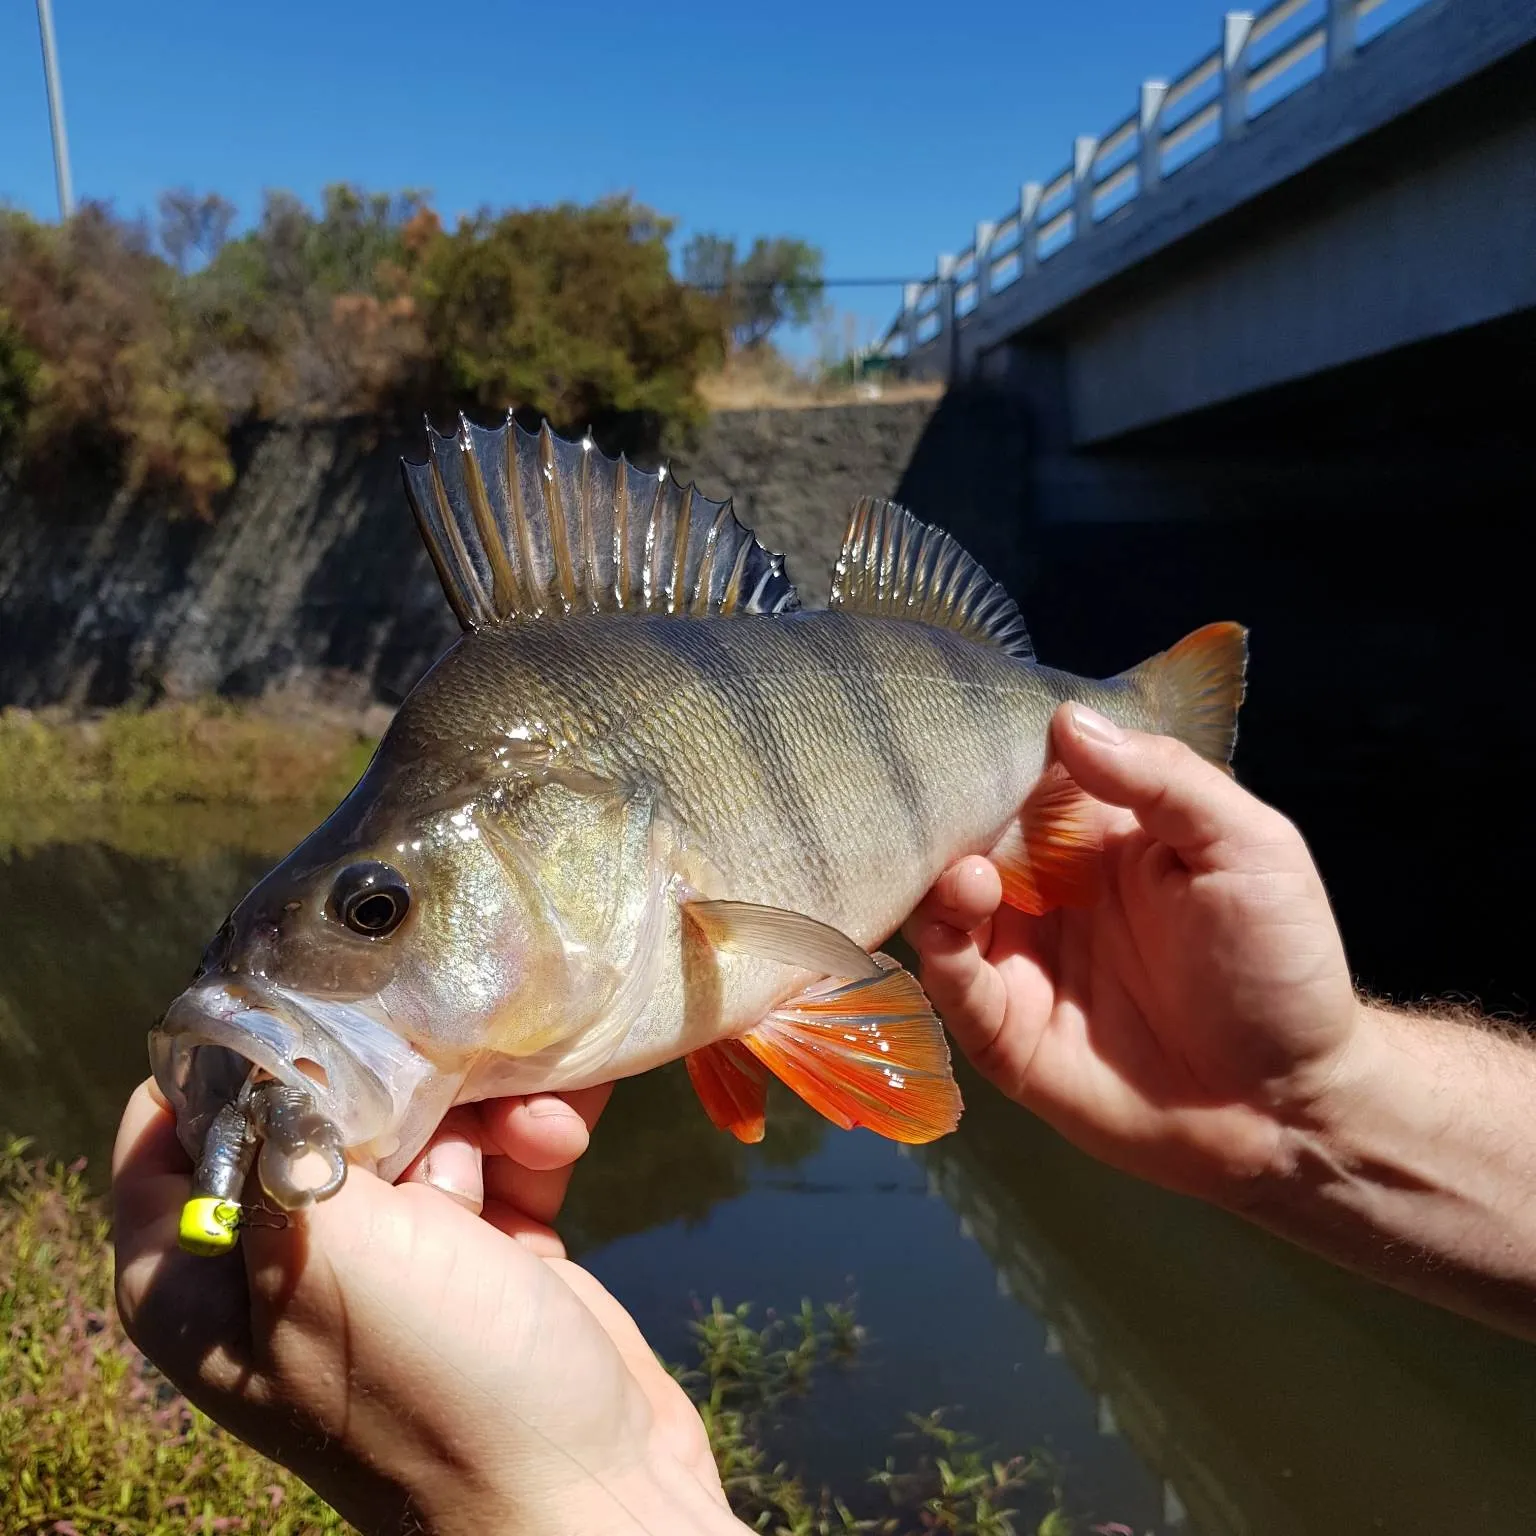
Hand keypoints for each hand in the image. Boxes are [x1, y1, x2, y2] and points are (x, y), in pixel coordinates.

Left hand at [113, 1081, 738, 1535]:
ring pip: (424, 1119)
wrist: (588, 1491)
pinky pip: (498, 1154)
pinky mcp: (486, 1252)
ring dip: (490, 1103)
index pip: (173, 1122)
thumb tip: (263, 1040)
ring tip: (536, 1114)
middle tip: (455, 1038)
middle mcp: (287, 1259)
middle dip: (400, 1066)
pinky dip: (532, 1135)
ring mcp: (394, 1258)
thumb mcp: (330, 1258)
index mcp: (205, 1274)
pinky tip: (564, 1134)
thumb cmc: (439, 1387)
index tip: (314, 985)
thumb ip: (280, 1138)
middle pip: (318, 1102)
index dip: (233, 1051)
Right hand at [904, 702, 1361, 1204]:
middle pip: (967, 838)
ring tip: (970, 879)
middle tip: (936, 807)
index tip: (959, 729)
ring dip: (939, 885)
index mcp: (1097, 838)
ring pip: (944, 908)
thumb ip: (1164, 780)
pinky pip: (952, 985)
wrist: (1290, 1108)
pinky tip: (959, 926)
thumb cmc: (1279, 964)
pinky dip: (939, 953)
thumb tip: (1067, 720)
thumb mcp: (1247, 848)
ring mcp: (1021, 960)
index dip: (990, 754)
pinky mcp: (1005, 1032)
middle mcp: (1048, 891)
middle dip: (943, 818)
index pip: (1023, 778)